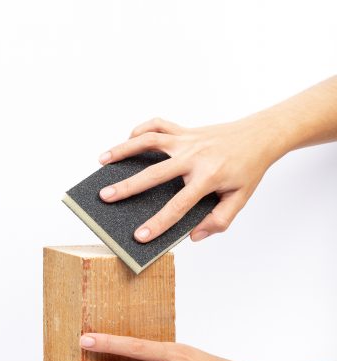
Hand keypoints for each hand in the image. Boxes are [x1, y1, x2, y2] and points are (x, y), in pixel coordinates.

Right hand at [98, 115, 283, 242]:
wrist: (258, 135)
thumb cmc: (249, 168)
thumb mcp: (240, 199)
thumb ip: (219, 220)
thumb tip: (193, 235)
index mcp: (208, 178)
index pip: (178, 206)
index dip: (158, 223)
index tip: (139, 236)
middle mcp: (193, 157)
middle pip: (154, 173)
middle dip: (127, 187)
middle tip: (105, 197)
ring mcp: (186, 140)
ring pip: (148, 141)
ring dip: (123, 149)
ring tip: (103, 160)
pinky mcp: (184, 130)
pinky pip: (158, 124)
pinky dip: (140, 130)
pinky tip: (128, 140)